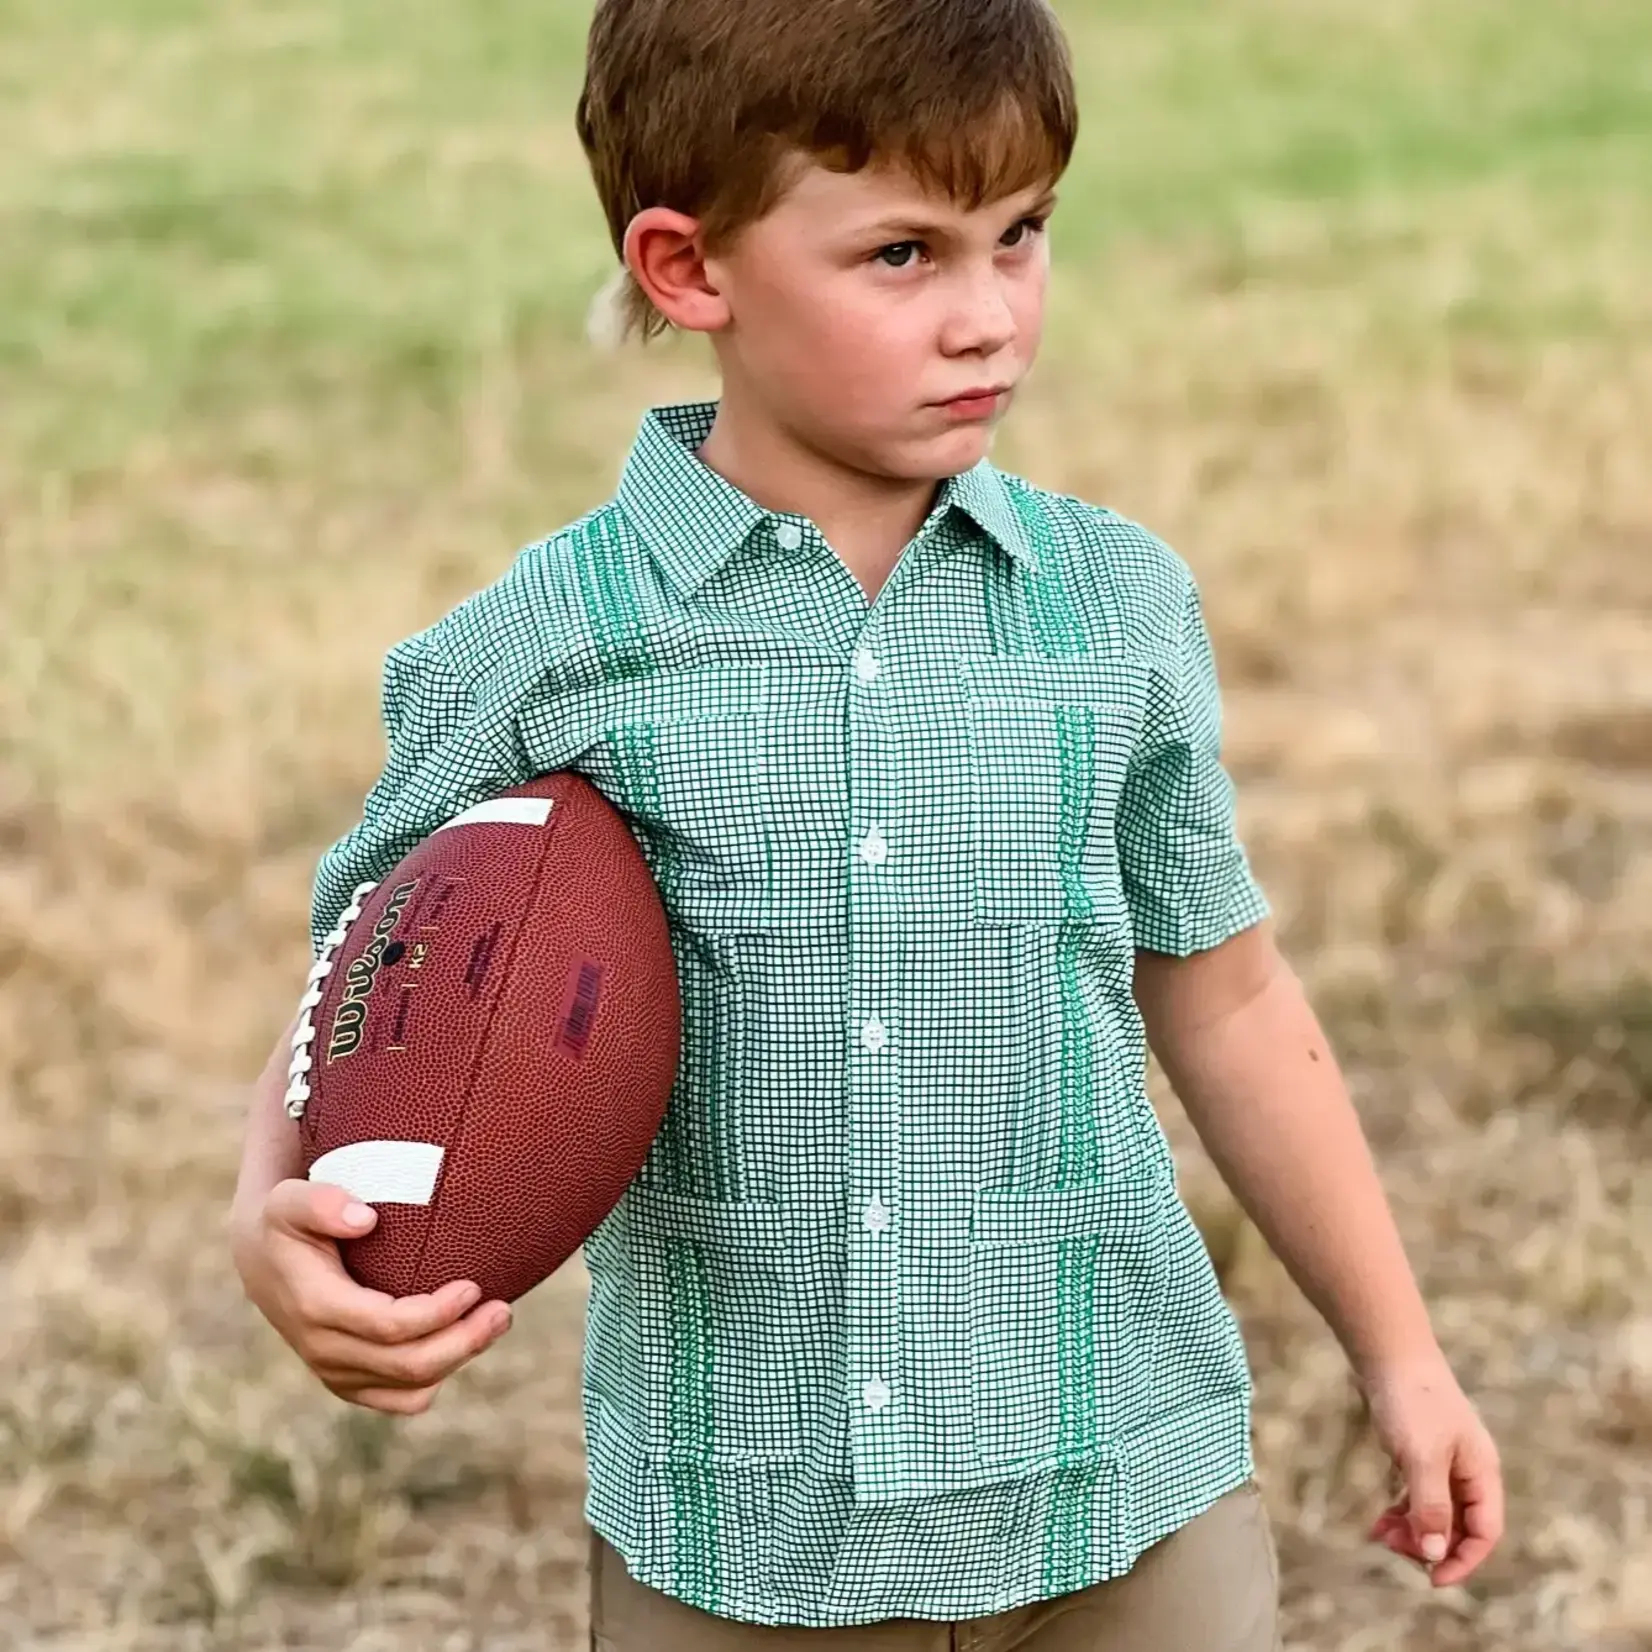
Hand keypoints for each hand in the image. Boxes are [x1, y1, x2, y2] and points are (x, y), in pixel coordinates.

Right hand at [230, 1179, 512, 1414]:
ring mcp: (337, 1373)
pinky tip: (463, 1343)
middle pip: (408, 1365)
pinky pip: (402, 1401)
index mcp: (317, 1308)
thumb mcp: (290, 1201)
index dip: (436, 1313)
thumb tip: (366, 1219)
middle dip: (463, 1341)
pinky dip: (438, 1379)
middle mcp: (325, 1351)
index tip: (474, 1286)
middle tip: (503, 1309)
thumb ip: (322, 1203)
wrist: (266, 1262)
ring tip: (497, 1320)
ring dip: (460, 1359)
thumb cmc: (289, 1223)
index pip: (387, 1326)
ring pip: (411, 1390)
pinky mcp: (351, 1383)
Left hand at [1360, 1350, 1503, 1586]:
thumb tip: (1435, 1552)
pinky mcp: (1421, 1453)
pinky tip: (1380, 1521)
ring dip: (1412, 1530)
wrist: (1389, 1353)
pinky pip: (1419, 1496)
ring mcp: (1445, 1462)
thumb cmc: (1411, 1400)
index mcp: (1482, 1472)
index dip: (1463, 1560)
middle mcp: (1469, 1470)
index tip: (1432, 1579)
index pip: (1484, 1532)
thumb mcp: (1421, 1457)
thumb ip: (1430, 1505)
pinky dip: (1402, 1511)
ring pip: (1436, 1513)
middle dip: (1430, 1544)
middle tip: (1392, 1547)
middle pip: (1459, 1526)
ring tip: (1380, 1534)